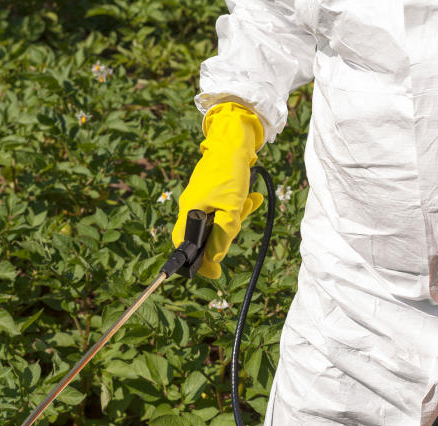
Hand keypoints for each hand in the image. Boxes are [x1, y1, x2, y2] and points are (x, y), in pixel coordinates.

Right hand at [172, 102, 263, 278]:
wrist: (234, 141)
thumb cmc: (230, 173)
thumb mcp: (231, 209)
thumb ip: (223, 236)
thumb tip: (214, 259)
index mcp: (190, 211)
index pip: (185, 246)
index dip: (198, 262)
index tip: (215, 273)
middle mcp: (192, 206)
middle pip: (205, 236)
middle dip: (226, 233)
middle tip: (240, 218)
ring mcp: (201, 198)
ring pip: (218, 221)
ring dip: (237, 217)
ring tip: (250, 202)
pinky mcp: (212, 190)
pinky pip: (224, 207)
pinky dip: (238, 206)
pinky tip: (253, 198)